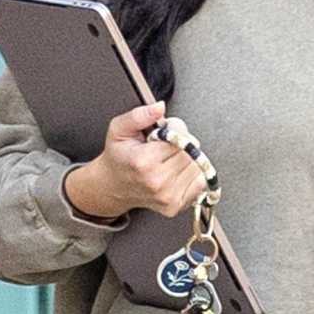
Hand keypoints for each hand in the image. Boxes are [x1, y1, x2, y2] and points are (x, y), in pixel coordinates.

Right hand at [64, 102, 215, 220]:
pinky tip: (175, 172)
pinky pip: (200, 182)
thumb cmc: (118, 157)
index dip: (174, 130)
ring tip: (167, 160)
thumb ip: (139, 115)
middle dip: (182, 143)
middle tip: (164, 147)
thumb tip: (159, 107)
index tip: (162, 133)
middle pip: (191, 152)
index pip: (180, 138)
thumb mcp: (120, 129)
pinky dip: (191, 174)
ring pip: (197, 166)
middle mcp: (157, 182)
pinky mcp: (175, 206)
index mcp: (144, 162)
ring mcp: (168, 197)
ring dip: (187, 159)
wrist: (113, 186)